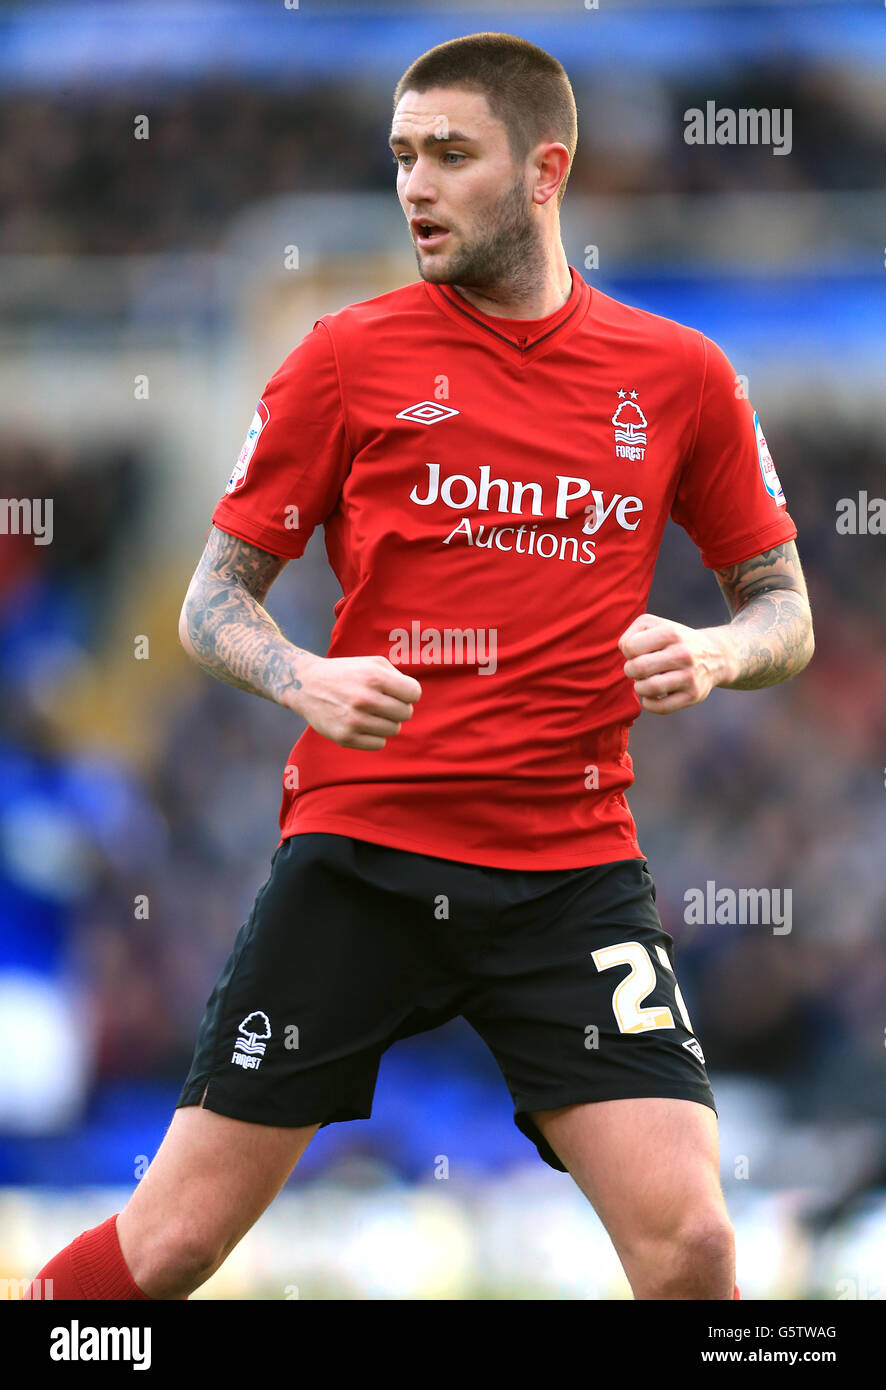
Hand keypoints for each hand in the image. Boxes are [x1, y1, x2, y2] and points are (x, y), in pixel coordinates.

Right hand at [288, 654, 421, 748]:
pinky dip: (374, 735)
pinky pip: (379, 743)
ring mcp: (354, 720)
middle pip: (406, 713)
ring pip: (393, 729)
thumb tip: (413, 698)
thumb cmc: (346, 673)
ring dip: (386, 722)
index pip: (414, 693)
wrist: (306, 684)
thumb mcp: (372, 663)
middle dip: (397, 707)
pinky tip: (362, 724)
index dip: (407, 693)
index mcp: (374, 677)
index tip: (395, 691)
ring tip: (370, 712)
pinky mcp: (345, 737)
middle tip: (382, 702)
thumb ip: (397, 677)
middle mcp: (365, 699)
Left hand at [618, 613, 733, 714]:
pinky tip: (652, 696)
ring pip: (650, 688)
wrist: (714, 655)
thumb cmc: (675, 640)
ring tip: (644, 682)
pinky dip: (650, 703)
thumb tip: (625, 652)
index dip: (628, 652)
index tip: (637, 653)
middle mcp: (683, 653)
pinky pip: (661, 707)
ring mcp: (690, 676)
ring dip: (639, 687)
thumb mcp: (656, 625)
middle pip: (638, 668)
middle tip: (637, 670)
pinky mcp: (693, 695)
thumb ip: (632, 634)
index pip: (631, 647)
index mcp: (671, 633)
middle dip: (630, 671)